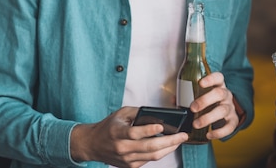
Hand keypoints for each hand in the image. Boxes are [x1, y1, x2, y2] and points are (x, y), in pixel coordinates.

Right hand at [70, 106, 187, 167]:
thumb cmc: (108, 127)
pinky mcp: (130, 166)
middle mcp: (122, 148)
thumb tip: (157, 114)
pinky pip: (149, 160)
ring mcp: (126, 159)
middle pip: (149, 147)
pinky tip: (168, 146)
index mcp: (117, 133)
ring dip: (169, 148)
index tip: (161, 125)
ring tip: (179, 140)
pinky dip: (160, 153)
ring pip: (152, 156)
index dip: (149, 130)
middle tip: (183, 135)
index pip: (135, 133)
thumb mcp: (120, 113)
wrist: (93, 144)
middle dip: (169, 141)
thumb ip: (138, 112)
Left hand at [190, 71, 238, 139]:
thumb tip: (174, 100)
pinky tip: (209, 135)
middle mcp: (226, 95)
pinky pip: (229, 127)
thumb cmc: (210, 101)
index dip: (210, 79)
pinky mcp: (233, 121)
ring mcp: (230, 108)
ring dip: (208, 118)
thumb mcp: (202, 95)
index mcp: (218, 85)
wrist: (226, 113)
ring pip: (222, 110)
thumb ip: (189, 96)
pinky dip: (219, 132)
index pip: (218, 78)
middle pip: (219, 93)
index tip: (200, 83)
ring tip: (196, 124)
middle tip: (193, 108)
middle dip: (205, 101)